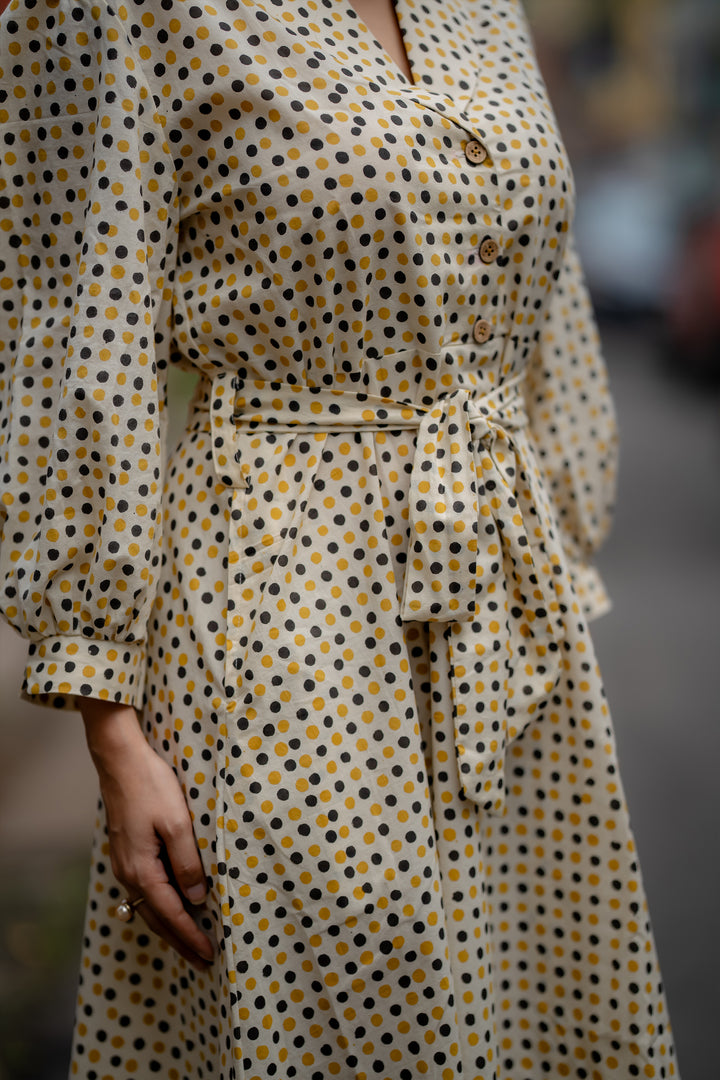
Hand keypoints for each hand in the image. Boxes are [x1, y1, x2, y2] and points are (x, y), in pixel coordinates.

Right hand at [80, 700, 214, 970]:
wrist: (121, 760)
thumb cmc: (151, 786)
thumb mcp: (177, 823)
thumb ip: (187, 862)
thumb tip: (196, 897)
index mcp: (142, 869)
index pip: (170, 914)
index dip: (191, 936)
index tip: (210, 954)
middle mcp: (129, 873)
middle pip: (156, 918)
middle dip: (180, 941)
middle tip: (202, 962)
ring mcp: (125, 863)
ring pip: (149, 906)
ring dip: (170, 926)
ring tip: (190, 943)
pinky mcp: (128, 851)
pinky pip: (145, 890)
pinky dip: (161, 907)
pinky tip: (172, 907)